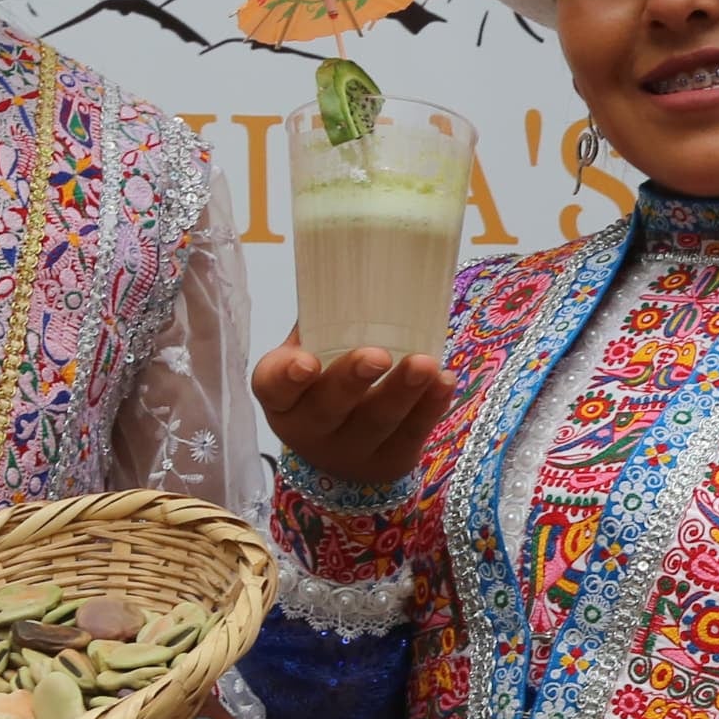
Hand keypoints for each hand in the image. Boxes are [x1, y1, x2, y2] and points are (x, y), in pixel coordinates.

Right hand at [255, 334, 453, 484]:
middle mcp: (310, 429)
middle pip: (328, 409)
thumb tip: (356, 255)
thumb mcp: (312, 352)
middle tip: (377, 355)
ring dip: (403, 393)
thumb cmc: (324, 381)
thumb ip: (325, 319)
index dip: (287, 378)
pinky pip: (412, 437)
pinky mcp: (389, 464)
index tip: (305, 362)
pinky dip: (431, 408)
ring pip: (377, 424)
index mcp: (282, 397)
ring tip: (425, 365)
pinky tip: (444, 382)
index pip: (274, 388)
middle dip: (353, 381)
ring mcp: (351, 452)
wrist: (342, 445)